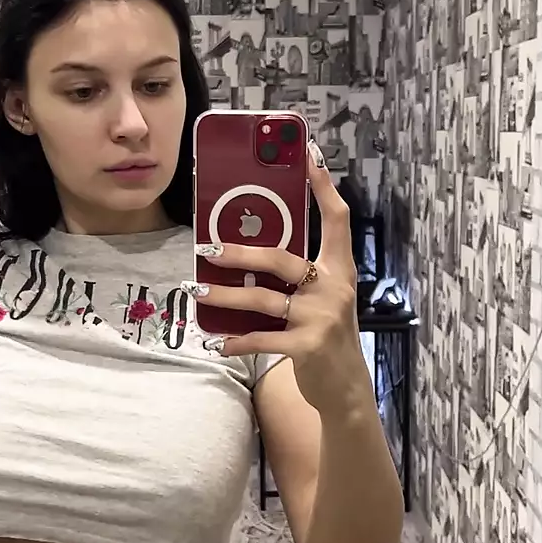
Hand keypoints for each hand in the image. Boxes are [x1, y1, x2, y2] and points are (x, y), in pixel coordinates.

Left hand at [185, 143, 362, 413]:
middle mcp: (333, 288)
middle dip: (240, 253)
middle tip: (206, 249)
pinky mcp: (307, 347)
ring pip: (263, 298)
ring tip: (196, 291)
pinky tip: (217, 342)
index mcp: (339, 270)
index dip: (324, 186)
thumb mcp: (322, 299)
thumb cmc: (325, 336)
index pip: (336, 220)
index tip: (309, 154)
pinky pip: (263, 338)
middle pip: (282, 258)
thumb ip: (298, 276)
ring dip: (224, 296)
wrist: (345, 388)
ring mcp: (322, 318)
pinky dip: (236, 340)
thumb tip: (249, 251)